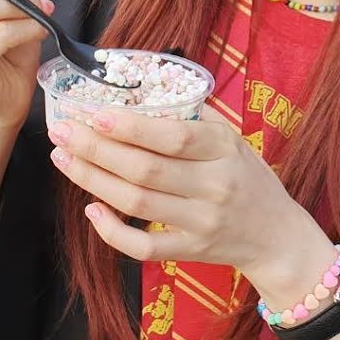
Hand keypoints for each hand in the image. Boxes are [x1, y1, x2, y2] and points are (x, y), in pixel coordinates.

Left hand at [46, 105, 333, 288]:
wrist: (276, 234)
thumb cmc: (249, 177)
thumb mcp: (233, 139)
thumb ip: (196, 116)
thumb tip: (148, 87)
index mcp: (224, 148)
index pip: (173, 138)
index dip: (132, 127)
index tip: (96, 114)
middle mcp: (213, 185)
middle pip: (145, 170)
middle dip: (97, 150)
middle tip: (63, 131)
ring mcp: (200, 222)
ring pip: (136, 203)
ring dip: (93, 180)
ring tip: (64, 159)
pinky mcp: (190, 252)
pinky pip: (143, 247)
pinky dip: (112, 231)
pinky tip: (91, 209)